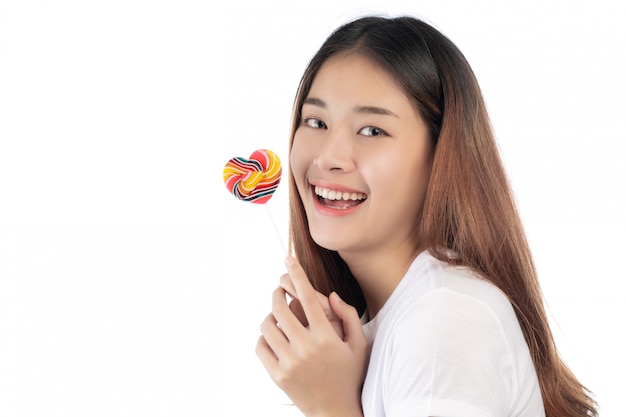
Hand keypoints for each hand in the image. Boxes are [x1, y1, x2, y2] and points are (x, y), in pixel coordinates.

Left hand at [256, 256, 366, 416]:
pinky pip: (261, 347)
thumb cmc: (350, 376)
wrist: (336, 412)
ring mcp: (289, 363)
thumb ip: (348, 316)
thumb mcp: (359, 346)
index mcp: (326, 337)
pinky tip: (273, 336)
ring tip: (277, 316)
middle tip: (280, 290)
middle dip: (277, 293)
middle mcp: (306, 348)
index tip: (288, 259)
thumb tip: (329, 295)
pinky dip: (264, 337)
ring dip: (270, 315)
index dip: (297, 274)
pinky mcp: (277, 376)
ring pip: (267, 326)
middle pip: (280, 308)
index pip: (307, 297)